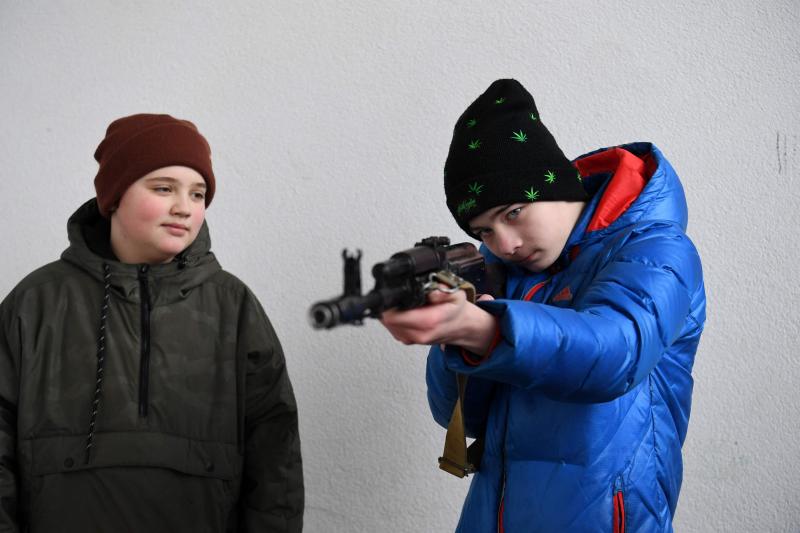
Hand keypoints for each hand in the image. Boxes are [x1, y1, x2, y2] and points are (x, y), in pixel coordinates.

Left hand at [379, 289, 496, 354]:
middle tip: (397, 295)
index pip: (393, 316)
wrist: (461, 327)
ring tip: (404, 303)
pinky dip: (394, 317)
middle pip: (386, 319)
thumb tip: (431, 291)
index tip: (392, 294)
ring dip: (390, 311)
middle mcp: (418, 334)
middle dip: (388, 305)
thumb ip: (444, 291)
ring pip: (386, 324)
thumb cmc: (456, 310)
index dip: (388, 303)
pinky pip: (391, 327)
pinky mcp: (406, 340)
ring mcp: (411, 339)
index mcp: (428, 322)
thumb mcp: (456, 295)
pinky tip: (404, 311)